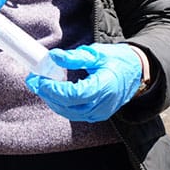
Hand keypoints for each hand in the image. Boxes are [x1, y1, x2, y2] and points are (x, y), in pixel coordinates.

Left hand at [25, 43, 142, 122]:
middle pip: (67, 106)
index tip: (38, 79)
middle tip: (33, 80)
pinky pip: (74, 113)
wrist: (136, 72)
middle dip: (47, 93)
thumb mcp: (97, 53)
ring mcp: (100, 113)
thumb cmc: (118, 60)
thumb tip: (53, 57)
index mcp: (104, 87)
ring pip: (69, 112)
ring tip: (40, 84)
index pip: (73, 95)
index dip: (53, 89)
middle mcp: (102, 105)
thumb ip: (74, 57)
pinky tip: (53, 92)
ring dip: (52, 99)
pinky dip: (61, 104)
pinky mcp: (97, 115)